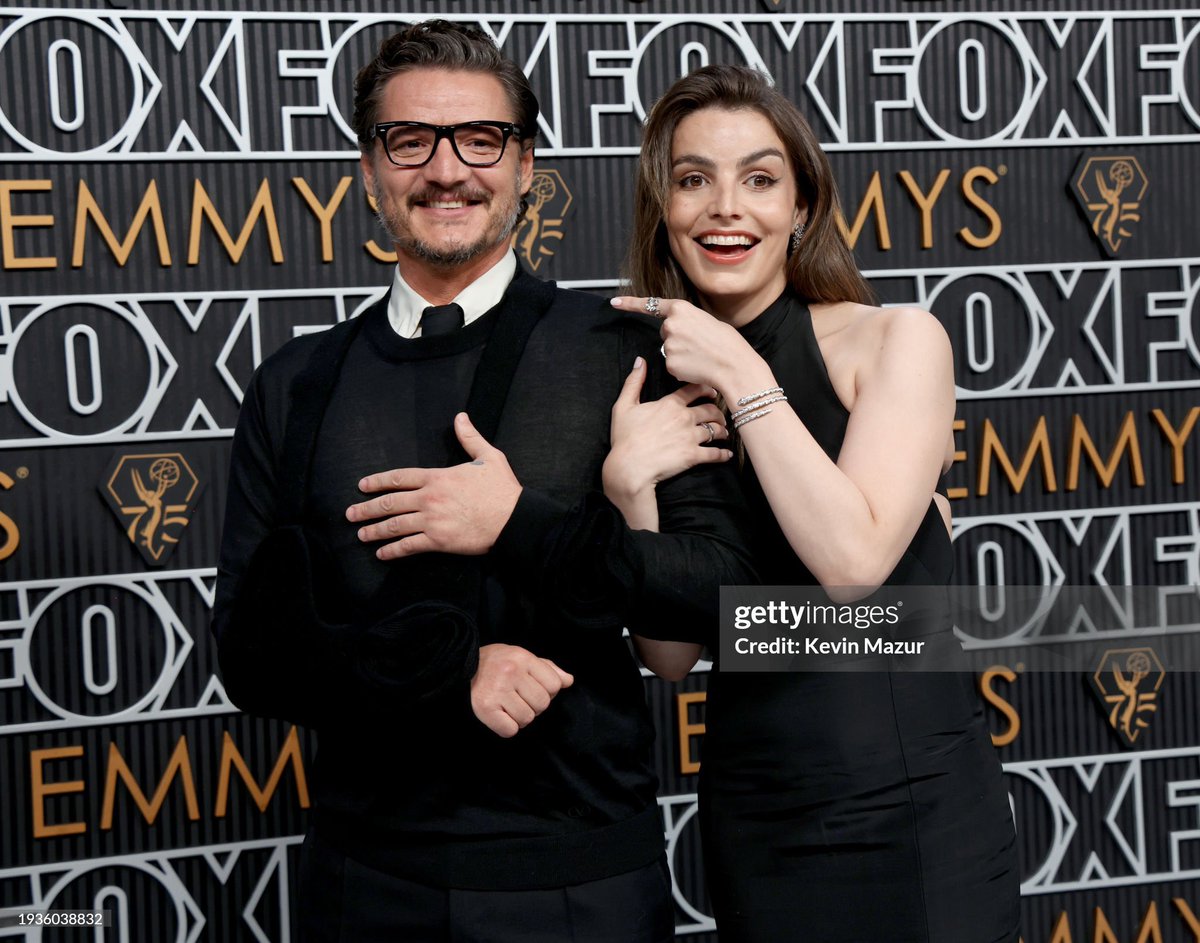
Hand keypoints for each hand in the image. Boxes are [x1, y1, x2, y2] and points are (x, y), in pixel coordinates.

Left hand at [347, 412, 521, 559]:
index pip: (400, 477)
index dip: (378, 481)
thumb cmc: (502, 489)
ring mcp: (432, 521)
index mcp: (438, 477)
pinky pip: (409, 546)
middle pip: (389, 502)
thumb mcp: (488, 456)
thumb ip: (470, 438)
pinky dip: (393, 550)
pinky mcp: (439, 541)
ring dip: (374, 530)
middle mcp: (429, 498)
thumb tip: (460, 417)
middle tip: (350, 513)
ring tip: (360, 534)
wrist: (514, 518)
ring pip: (395, 525)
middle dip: (367, 508)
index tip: (362, 486)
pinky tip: (382, 553)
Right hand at [471, 643, 574, 737]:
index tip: (533, 688)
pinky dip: (508, 728)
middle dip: (535, 706)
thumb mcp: (525, 658)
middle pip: (542, 704)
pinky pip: (510, 730)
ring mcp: (497, 690)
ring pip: (527, 719)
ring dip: (521, 717)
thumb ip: (549, 669)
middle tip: (520, 698)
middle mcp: (510, 672)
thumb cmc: (500, 663)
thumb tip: (569, 681)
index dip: (548, 691)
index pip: (555, 685)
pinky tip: (502, 715)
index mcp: (523, 658)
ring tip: (510, 706)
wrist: (466, 665)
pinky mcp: (485, 708)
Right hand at [604, 356, 730, 499]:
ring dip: (722, 431)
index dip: (706, 389)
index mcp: (670, 404)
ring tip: (724, 433)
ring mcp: (691, 437)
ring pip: (716, 430)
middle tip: (720, 415)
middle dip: (718, 412)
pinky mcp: (694, 456)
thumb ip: (633, 382)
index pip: (694, 390)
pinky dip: (723, 454)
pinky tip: (727, 454)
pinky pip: (715, 453)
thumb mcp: (623, 406)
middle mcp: (684, 418)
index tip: (712, 391)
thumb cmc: (625, 438)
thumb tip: (640, 361)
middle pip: (710, 410)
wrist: (630, 466)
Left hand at [610, 296, 759, 393]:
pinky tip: (697, 367)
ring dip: (681, 354)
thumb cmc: (728, 343)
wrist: (734, 365)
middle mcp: (670, 325)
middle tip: (700, 344)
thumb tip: (679, 334)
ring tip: (702, 356)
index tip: (614, 302)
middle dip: (678, 338)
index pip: (652, 304)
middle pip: (665, 332)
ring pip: (669, 350)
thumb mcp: (708, 321)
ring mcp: (668, 345)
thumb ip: (689, 323)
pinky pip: (672, 365)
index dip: (630, 303)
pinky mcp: (669, 363)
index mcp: (681, 309)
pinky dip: (682, 368)